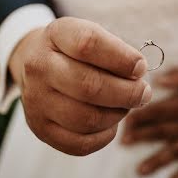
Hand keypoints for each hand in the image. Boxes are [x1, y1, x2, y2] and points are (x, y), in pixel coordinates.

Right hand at [9, 17, 150, 155]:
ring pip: (86, 118)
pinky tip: (111, 123)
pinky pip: (80, 144)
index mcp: (56, 34)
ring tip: (126, 106)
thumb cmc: (73, 49)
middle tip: (143, 92)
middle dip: (126, 93)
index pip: (88, 44)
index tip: (141, 66)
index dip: (121, 58)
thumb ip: (115, 50)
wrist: (33, 62)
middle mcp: (40, 66)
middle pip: (88, 86)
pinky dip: (104, 136)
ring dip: (117, 114)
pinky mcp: (40, 128)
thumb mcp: (89, 34)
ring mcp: (36, 100)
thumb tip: (138, 74)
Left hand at [121, 64, 177, 177]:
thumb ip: (177, 76)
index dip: (141, 116)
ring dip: (157, 161)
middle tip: (123, 142)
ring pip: (176, 152)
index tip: (126, 121)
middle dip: (142, 137)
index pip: (159, 112)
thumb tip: (157, 81)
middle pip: (163, 132)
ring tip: (140, 170)